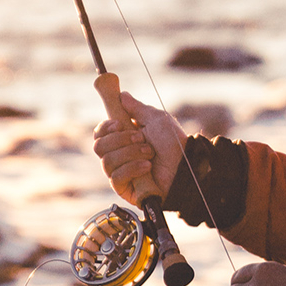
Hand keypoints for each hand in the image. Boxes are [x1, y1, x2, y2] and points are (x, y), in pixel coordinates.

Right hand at [92, 88, 183, 203]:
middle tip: (142, 138)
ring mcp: (121, 173)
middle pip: (99, 147)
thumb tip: (121, 95)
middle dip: (120, 140)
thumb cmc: (174, 143)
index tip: (119, 124)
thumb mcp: (156, 120)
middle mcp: (119, 156)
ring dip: (131, 153)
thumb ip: (136, 108)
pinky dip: (132, 168)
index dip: (104, 128)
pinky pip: (116, 178)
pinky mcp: (125, 189)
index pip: (100, 134)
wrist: (187, 165)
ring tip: (150, 153)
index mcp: (124, 139)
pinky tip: (147, 166)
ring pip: (107, 161)